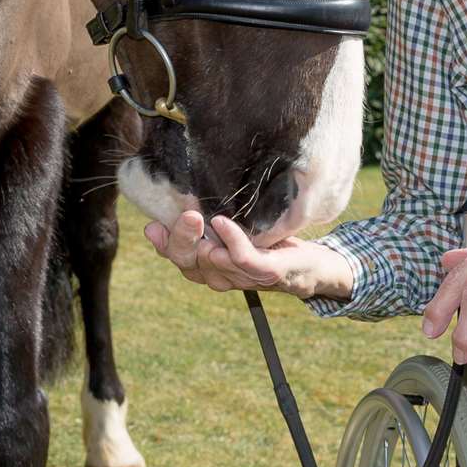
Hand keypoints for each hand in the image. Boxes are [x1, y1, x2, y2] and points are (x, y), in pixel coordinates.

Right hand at [144, 210, 352, 299]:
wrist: (314, 266)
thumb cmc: (271, 243)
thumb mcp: (237, 229)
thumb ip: (213, 219)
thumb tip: (187, 189)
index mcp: (210, 266)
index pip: (178, 259)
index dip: (163, 245)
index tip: (152, 226)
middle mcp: (221, 276)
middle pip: (188, 263)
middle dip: (178, 240)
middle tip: (180, 214)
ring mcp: (243, 277)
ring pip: (211, 261)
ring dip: (200, 238)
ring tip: (193, 214)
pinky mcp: (266, 272)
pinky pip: (242, 258)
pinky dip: (231, 239)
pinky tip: (223, 222)